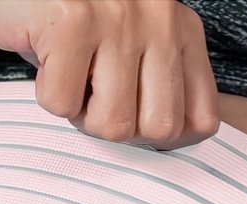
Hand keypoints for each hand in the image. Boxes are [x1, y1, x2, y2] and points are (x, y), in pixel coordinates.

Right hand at [0, 0, 220, 148]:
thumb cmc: (66, 26)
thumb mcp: (129, 50)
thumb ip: (160, 89)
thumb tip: (173, 144)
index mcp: (180, 28)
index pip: (201, 120)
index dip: (160, 136)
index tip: (132, 114)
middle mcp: (158, 16)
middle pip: (158, 130)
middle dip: (117, 125)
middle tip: (93, 90)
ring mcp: (117, 16)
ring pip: (112, 125)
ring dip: (79, 112)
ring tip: (69, 70)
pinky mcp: (72, 20)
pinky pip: (63, 105)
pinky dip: (45, 92)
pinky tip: (45, 56)